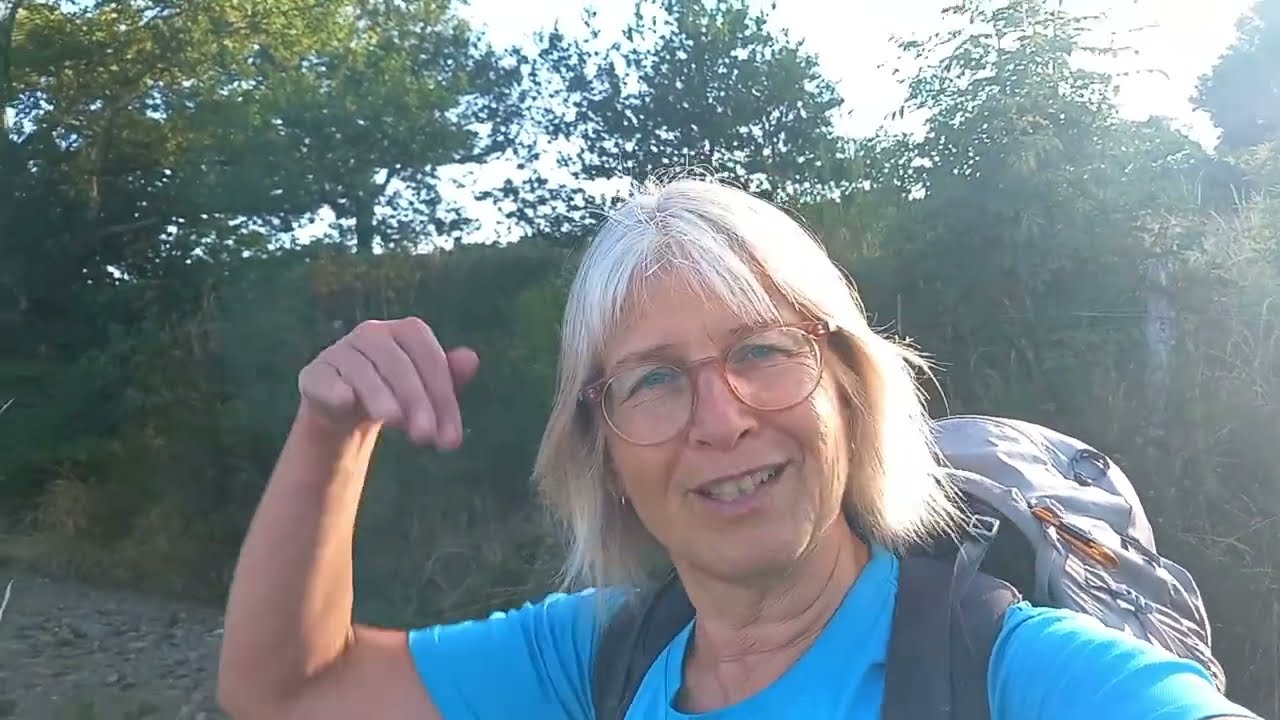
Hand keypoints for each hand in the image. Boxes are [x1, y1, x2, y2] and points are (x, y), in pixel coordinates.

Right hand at [296, 318, 478, 449]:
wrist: (348, 406)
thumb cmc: (398, 393)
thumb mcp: (428, 391)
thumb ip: (449, 377)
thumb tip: (472, 359)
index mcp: (405, 332)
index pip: (429, 357)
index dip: (443, 396)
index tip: (451, 438)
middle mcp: (372, 333)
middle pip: (399, 365)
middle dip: (416, 402)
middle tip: (426, 438)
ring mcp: (340, 351)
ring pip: (364, 372)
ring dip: (381, 397)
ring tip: (396, 422)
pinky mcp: (315, 373)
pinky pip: (325, 380)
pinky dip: (335, 389)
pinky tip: (347, 402)